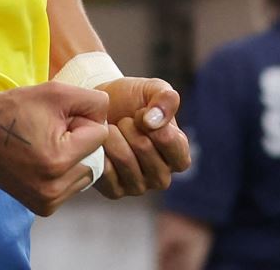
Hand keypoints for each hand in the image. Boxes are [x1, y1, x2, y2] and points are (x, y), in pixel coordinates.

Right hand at [0, 82, 109, 216]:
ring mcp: (48, 201)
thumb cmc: (17, 109)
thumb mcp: (58, 93)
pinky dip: (64, 173)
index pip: (100, 135)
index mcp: (59, 160)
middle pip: (95, 156)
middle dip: (79, 141)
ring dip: (73, 158)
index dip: (81, 121)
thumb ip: (95, 101)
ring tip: (45, 146)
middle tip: (49, 133)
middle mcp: (54, 187)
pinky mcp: (44, 208)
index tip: (56, 119)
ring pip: (86, 173)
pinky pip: (72, 186)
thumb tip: (110, 118)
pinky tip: (43, 161)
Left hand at [93, 76, 190, 198]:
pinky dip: (100, 150)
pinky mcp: (115, 191)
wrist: (100, 108)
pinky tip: (102, 143)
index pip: (174, 146)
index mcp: (178, 155)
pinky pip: (105, 170)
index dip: (155, 124)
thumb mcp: (154, 89)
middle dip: (130, 126)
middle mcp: (162, 176)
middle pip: (145, 148)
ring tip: (112, 128)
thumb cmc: (132, 100)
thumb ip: (166, 99)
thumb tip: (155, 122)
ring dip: (113, 135)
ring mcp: (139, 186)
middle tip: (124, 120)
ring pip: (124, 158)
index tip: (143, 112)